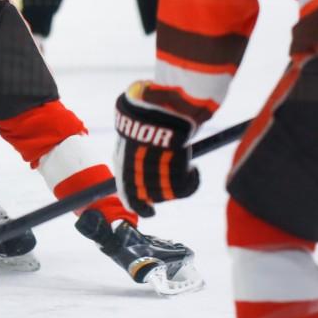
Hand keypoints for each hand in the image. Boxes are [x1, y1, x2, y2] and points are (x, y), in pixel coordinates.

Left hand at [113, 80, 199, 216]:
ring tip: (186, 168)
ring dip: (177, 184)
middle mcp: (136, 173)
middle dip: (159, 194)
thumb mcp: (129, 124)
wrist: (161, 106)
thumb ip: (128, 142)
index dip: (137, 205)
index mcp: (123, 162)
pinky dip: (192, 181)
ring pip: (167, 193)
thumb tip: (130, 147)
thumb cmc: (144, 109)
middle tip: (171, 187)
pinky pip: (185, 189)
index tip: (148, 211)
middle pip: (149, 196)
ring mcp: (156, 176)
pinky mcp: (176, 175)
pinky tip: (194, 170)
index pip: (128, 194)